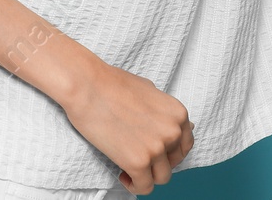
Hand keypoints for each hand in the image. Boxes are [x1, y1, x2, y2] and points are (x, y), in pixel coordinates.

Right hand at [58, 60, 193, 194]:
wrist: (87, 86)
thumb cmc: (112, 84)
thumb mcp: (149, 90)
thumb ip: (164, 111)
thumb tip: (178, 126)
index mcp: (178, 114)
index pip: (185, 145)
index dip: (170, 151)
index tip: (156, 152)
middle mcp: (173, 132)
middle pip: (174, 162)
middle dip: (158, 163)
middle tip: (139, 157)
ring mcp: (157, 148)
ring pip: (161, 178)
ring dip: (147, 175)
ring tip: (129, 168)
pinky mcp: (138, 162)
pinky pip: (144, 187)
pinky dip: (134, 185)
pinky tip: (123, 175)